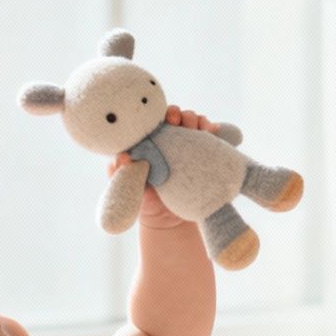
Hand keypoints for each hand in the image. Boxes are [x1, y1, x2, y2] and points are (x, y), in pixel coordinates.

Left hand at [105, 101, 213, 232]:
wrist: (169, 220)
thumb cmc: (144, 202)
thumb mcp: (130, 188)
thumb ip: (121, 173)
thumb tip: (123, 157)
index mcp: (146, 142)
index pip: (151, 120)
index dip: (157, 114)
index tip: (165, 118)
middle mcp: (165, 138)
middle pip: (173, 117)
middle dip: (179, 114)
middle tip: (180, 120)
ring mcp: (184, 145)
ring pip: (191, 123)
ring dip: (196, 120)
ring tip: (201, 127)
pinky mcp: (200, 153)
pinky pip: (207, 137)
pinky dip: (211, 129)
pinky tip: (214, 130)